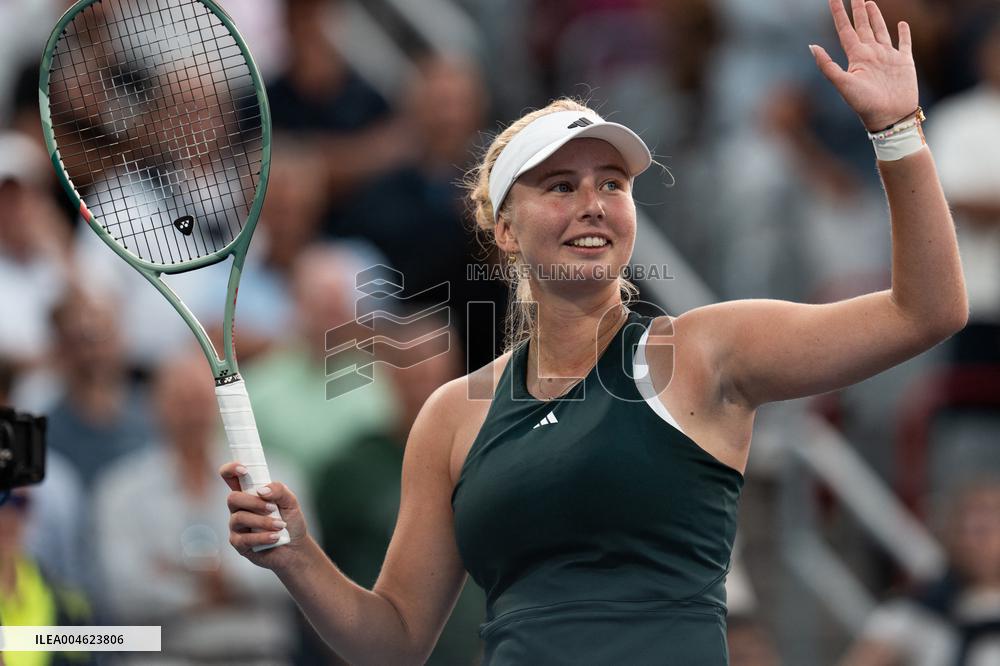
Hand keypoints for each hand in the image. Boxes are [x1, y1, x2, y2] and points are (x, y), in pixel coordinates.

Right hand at [220, 462, 308, 571]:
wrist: (295, 548)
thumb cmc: (290, 521)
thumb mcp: (291, 502)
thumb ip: (279, 490)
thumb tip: (261, 491)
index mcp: (249, 493)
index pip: (230, 477)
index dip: (231, 469)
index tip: (244, 469)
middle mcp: (239, 508)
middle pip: (233, 498)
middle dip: (254, 502)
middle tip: (273, 508)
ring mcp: (237, 526)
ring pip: (239, 518)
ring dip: (262, 521)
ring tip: (280, 526)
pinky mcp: (239, 543)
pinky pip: (244, 539)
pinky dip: (263, 536)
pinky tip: (275, 537)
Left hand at [810, 0, 918, 130]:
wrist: (889, 118)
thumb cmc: (864, 104)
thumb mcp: (843, 84)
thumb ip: (827, 65)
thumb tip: (811, 46)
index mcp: (856, 57)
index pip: (845, 29)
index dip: (838, 13)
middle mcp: (871, 54)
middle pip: (862, 26)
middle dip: (858, 10)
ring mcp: (887, 57)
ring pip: (880, 30)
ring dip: (875, 17)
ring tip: (869, 3)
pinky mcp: (904, 62)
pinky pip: (904, 43)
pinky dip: (903, 33)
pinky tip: (901, 24)